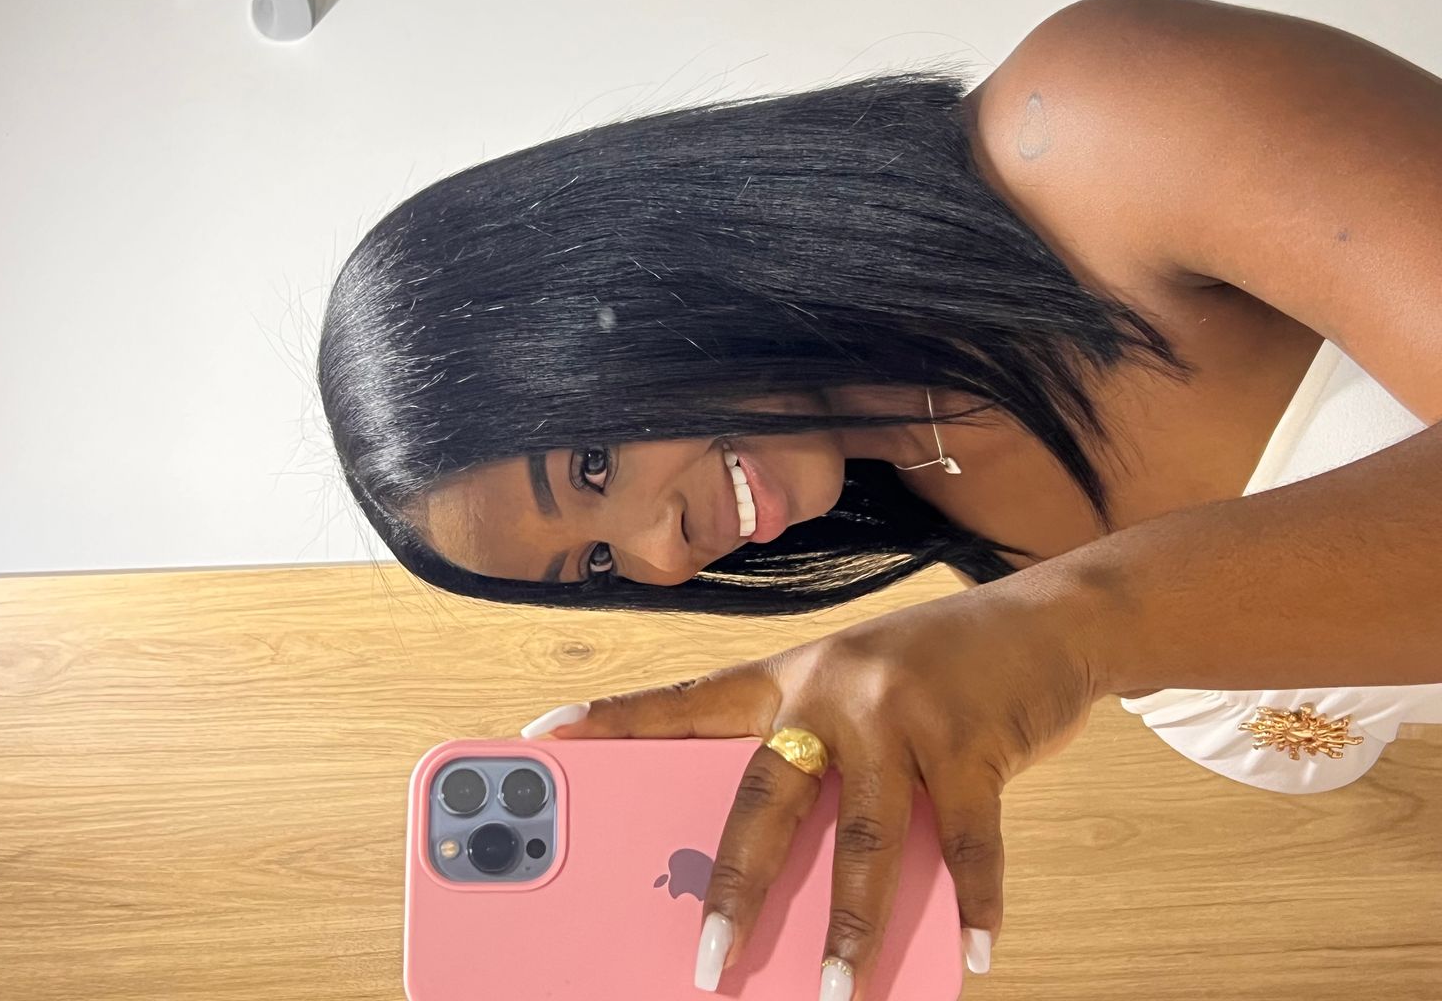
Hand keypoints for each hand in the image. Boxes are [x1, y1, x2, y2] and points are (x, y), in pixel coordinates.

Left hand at [521, 572, 1105, 996]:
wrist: (1042, 621)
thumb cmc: (931, 672)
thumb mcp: (856, 696)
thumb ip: (817, 767)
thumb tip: (786, 881)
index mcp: (788, 676)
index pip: (687, 702)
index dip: (613, 718)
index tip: (541, 734)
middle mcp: (834, 689)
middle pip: (765, 799)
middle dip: (733, 890)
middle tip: (704, 965)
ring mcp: (905, 714)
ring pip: (864, 838)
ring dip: (851, 928)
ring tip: (835, 994)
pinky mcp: (975, 741)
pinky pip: (967, 841)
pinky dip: (973, 905)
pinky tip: (972, 958)